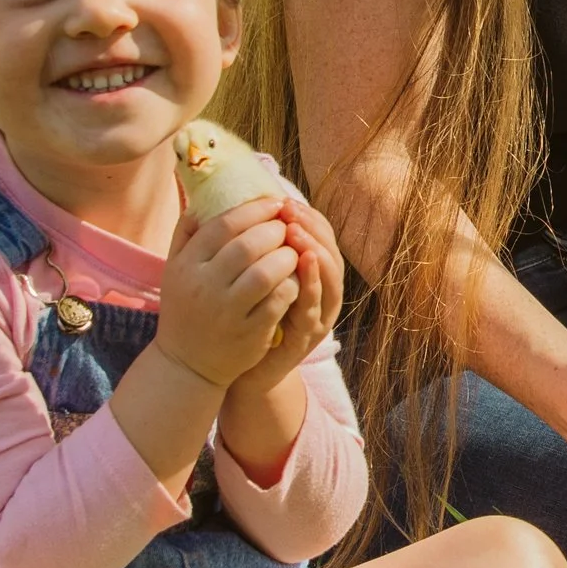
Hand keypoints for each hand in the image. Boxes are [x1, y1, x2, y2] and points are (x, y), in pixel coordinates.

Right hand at [154, 196, 299, 392]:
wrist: (186, 364)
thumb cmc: (186, 308)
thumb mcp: (175, 269)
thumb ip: (187, 233)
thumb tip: (204, 197)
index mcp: (187, 264)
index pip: (225, 224)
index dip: (255, 209)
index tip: (275, 202)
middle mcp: (204, 286)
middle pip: (249, 245)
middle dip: (276, 230)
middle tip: (288, 227)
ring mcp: (226, 312)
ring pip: (267, 272)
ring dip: (287, 256)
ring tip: (293, 252)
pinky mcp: (249, 333)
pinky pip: (279, 300)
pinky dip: (292, 285)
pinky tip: (295, 280)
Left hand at [255, 188, 345, 381]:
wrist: (235, 369)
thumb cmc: (242, 317)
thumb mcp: (251, 276)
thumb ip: (255, 246)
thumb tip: (242, 204)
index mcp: (309, 275)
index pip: (319, 236)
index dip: (307, 215)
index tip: (285, 198)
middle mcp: (321, 293)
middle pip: (331, 251)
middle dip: (312, 227)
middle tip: (290, 210)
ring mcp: (318, 316)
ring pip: (331, 277)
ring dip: (315, 250)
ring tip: (296, 232)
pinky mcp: (307, 337)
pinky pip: (315, 306)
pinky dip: (311, 283)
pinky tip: (303, 263)